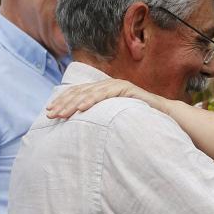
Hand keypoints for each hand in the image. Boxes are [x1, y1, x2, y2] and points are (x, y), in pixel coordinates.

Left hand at [46, 79, 174, 118]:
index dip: (62, 101)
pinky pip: (106, 93)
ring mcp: (116, 85)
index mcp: (101, 90)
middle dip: (63, 103)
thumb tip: (79, 128)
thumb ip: (99, 117)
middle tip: (51, 114)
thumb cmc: (138, 119)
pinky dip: (93, 99)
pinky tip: (82, 107)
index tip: (49, 112)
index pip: (76, 93)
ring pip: (89, 92)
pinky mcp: (126, 88)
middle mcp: (106, 85)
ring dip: (74, 102)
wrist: (164, 115)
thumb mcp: (113, 118)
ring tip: (62, 113)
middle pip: (79, 92)